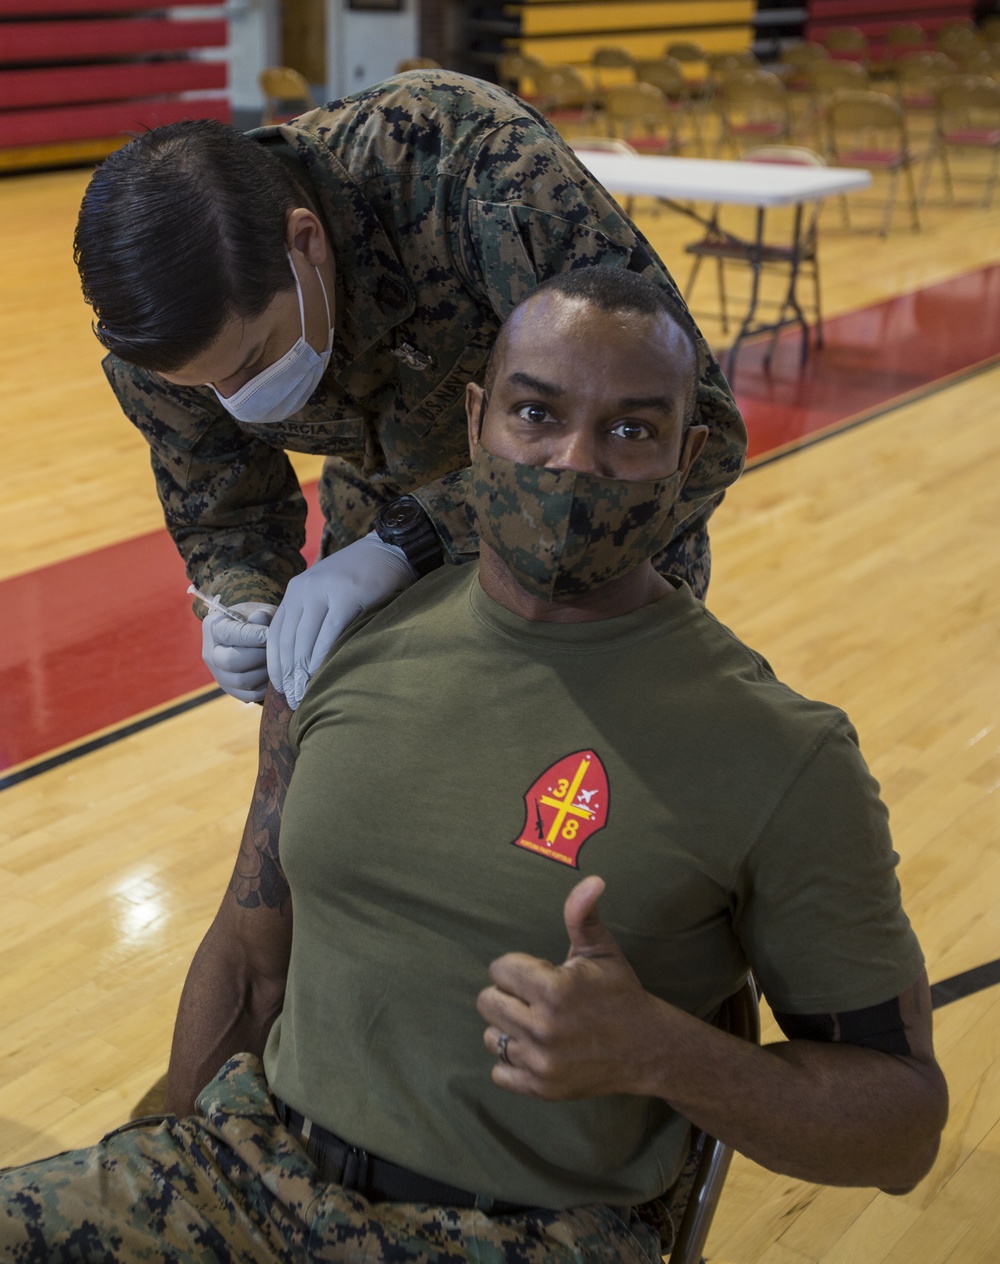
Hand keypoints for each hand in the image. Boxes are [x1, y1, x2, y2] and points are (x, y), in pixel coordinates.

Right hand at [202, 602, 275, 702]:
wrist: (252, 635)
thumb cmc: (258, 620)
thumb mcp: (261, 611)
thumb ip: (262, 614)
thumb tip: (260, 619)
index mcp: (214, 627)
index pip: (228, 634)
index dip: (253, 636)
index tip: (270, 634)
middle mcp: (210, 653)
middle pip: (230, 662)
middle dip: (258, 656)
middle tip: (274, 649)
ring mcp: (218, 674)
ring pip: (241, 681)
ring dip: (264, 672)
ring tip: (275, 661)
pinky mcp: (230, 689)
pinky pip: (248, 695)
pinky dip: (265, 687)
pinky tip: (272, 673)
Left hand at [267, 532, 415, 708]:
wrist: (387, 549)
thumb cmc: (359, 578)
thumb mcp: (325, 592)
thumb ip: (312, 617)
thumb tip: (302, 661)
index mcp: (295, 592)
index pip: (276, 635)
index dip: (276, 666)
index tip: (280, 690)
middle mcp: (303, 590)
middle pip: (288, 641)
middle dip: (289, 675)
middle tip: (294, 701)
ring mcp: (324, 591)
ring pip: (306, 639)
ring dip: (304, 672)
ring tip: (307, 694)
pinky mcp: (347, 595)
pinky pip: (330, 632)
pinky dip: (324, 655)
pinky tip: (324, 674)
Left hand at [477, 876, 662, 1100]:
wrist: (646, 1048)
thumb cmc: (619, 992)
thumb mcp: (602, 950)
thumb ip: (583, 915)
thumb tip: (591, 880)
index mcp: (554, 989)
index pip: (499, 969)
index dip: (518, 967)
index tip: (541, 973)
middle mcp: (543, 1028)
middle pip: (487, 1001)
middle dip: (508, 994)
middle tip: (535, 998)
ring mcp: (541, 1063)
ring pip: (490, 1036)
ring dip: (508, 1028)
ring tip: (536, 1023)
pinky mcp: (541, 1088)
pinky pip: (499, 1072)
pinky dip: (512, 1062)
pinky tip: (536, 1049)